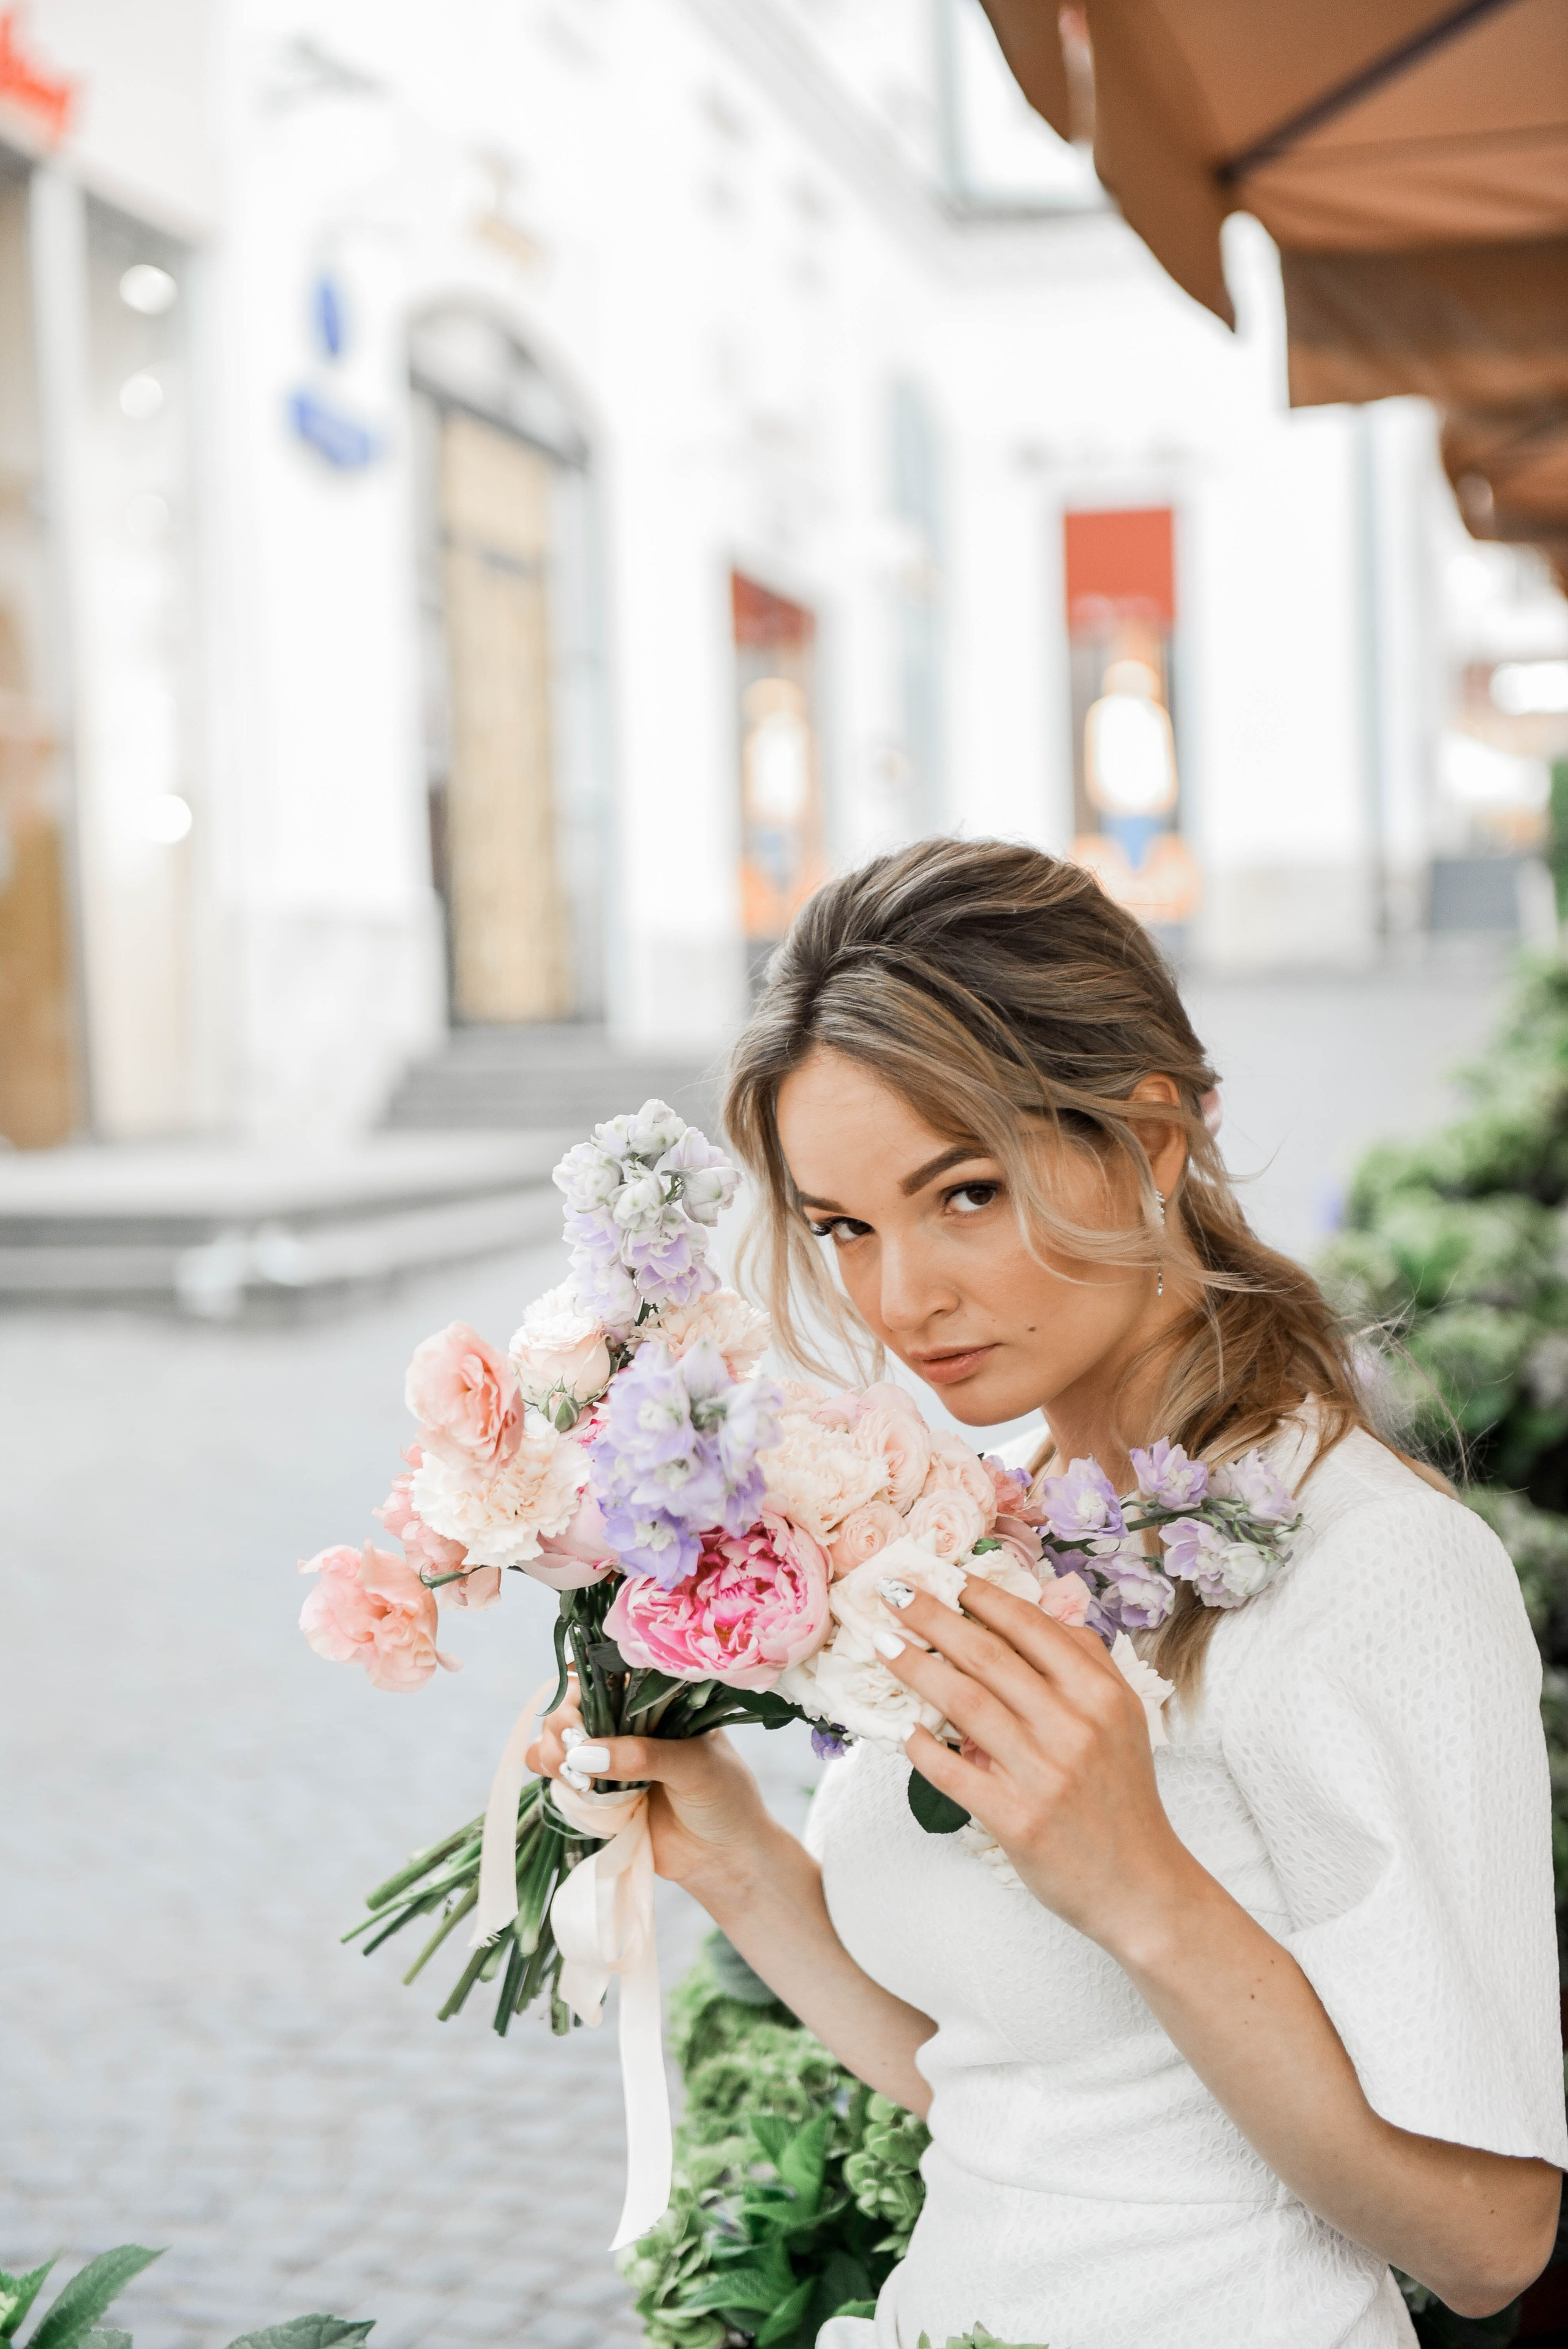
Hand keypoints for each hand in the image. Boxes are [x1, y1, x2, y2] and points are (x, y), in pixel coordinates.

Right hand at [527, 1695, 776, 1899]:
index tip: (579, 1719)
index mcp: (655, 1702)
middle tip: (574, 1754)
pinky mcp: (597, 1794)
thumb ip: (643, 1756)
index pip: (605, 1677)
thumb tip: (584, 1753)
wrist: (727, 1856)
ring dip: (553, 1753)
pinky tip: (571, 1787)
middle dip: (563, 1727)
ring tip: (574, 1776)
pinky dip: (555, 1780)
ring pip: (558, 1742)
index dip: (580, 1691)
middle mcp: (627, 1725)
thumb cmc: (725, 1798)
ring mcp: (609, 1759)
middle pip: (570, 1708)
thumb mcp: (694, 1766)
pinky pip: (561, 1780)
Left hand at [887, 1577, 1200, 1954]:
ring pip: (964, 1703)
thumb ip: (1083, 1661)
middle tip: (893, 1593)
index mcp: (1100, 1694)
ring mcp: (1044, 1774)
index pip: (1030, 1627)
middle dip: (933, 1617)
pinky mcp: (1017, 1820)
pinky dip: (923, 1747)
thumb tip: (1027, 1612)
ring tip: (884, 1644)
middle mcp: (1074, 1726)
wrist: (1141, 1886)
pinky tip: (904, 1730)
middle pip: (987, 1656)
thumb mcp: (1123, 1718)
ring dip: (916, 1667)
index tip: (946, 1577)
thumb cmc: (1122, 1794)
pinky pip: (954, 1772)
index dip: (982, 1597)